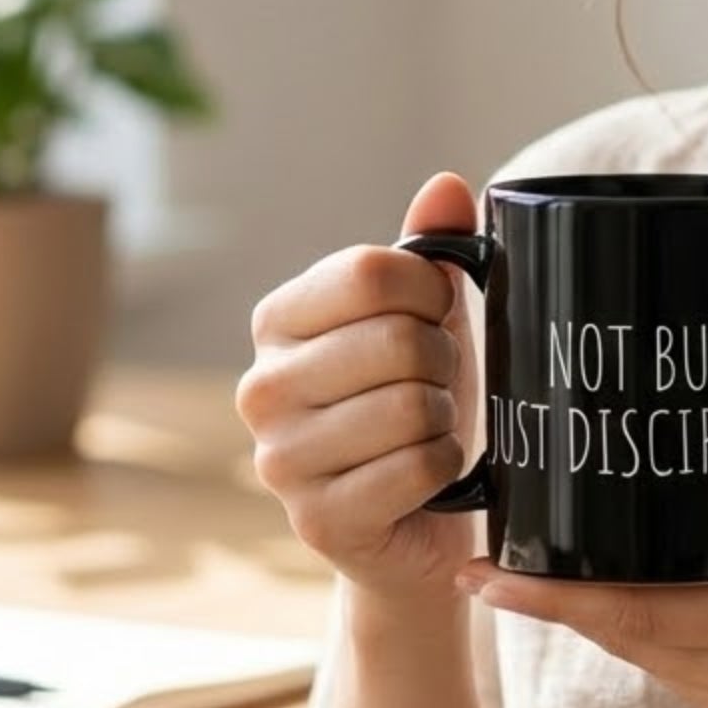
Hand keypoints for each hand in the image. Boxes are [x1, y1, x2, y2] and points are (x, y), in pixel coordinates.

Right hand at [237, 170, 484, 605]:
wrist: (420, 521)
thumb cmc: (420, 400)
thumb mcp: (429, 317)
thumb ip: (433, 247)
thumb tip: (446, 185)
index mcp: (278, 320)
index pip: (371, 273)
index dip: (431, 290)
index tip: (438, 315)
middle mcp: (261, 387)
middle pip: (395, 339)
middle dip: (442, 361)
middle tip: (437, 383)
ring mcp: (279, 460)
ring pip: (409, 406)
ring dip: (444, 417)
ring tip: (428, 428)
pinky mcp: (317, 522)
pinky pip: (416, 468)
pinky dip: (444, 467)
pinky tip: (429, 474)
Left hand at [453, 469, 707, 707]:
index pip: (637, 613)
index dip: (554, 597)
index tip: (483, 577)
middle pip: (629, 638)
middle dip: (558, 603)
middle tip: (493, 562)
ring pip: (656, 662)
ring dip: (606, 621)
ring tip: (561, 571)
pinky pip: (692, 681)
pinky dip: (658, 640)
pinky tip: (659, 601)